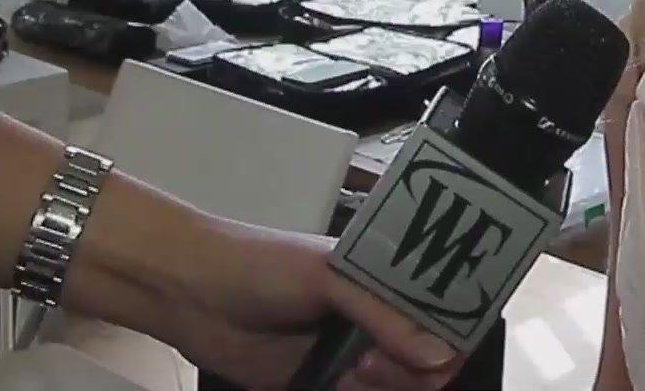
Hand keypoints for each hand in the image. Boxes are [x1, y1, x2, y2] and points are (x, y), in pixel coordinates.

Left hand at [157, 221, 464, 390]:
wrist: (191, 295)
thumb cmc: (262, 265)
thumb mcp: (330, 277)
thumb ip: (384, 314)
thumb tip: (440, 356)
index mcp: (385, 278)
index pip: (443, 308)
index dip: (454, 332)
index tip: (440, 350)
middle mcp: (376, 315)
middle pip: (430, 358)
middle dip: (413, 369)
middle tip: (370, 362)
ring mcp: (351, 352)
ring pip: (398, 387)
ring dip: (384, 387)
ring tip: (347, 373)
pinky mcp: (322, 383)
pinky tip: (334, 384)